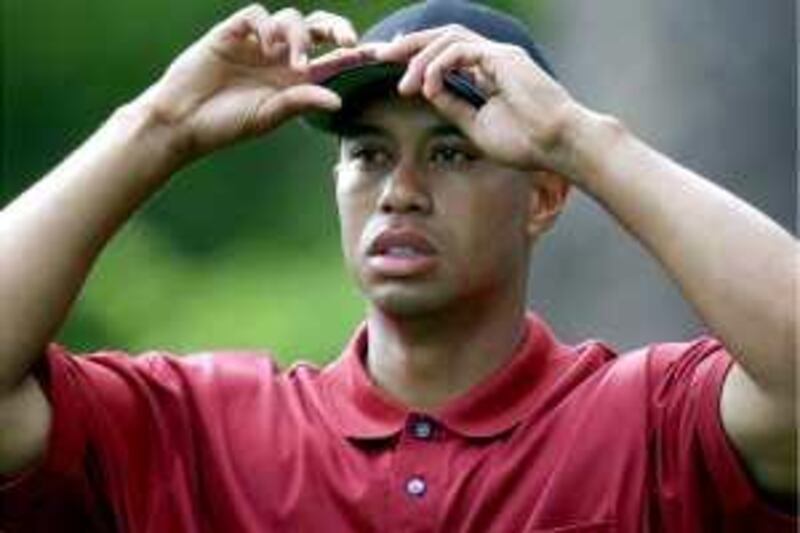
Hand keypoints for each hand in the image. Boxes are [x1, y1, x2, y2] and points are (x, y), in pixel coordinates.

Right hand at [138, 4, 361, 160]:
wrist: (182, 121)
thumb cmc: (226, 124)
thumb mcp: (270, 116)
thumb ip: (301, 103)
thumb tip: (338, 100)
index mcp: (293, 78)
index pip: (331, 58)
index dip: (354, 53)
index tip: (379, 53)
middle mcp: (279, 57)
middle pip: (317, 28)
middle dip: (336, 28)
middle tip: (348, 39)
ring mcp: (255, 42)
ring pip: (290, 18)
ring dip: (299, 36)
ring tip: (295, 63)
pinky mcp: (231, 32)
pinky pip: (257, 15)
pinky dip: (268, 26)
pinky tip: (268, 47)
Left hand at [372, 25, 585, 174]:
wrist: (557, 146)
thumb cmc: (525, 143)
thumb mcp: (476, 126)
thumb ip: (453, 105)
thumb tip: (427, 92)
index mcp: (487, 72)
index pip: (445, 53)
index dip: (417, 56)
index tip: (392, 69)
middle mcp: (492, 57)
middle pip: (442, 36)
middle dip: (409, 44)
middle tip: (380, 55)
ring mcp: (498, 54)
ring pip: (448, 38)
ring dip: (419, 58)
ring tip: (403, 84)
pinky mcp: (502, 58)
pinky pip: (459, 50)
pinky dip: (438, 66)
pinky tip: (427, 88)